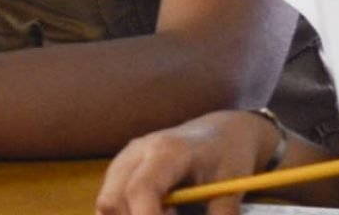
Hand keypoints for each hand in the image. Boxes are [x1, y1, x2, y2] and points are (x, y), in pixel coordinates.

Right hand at [97, 111, 278, 214]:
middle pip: (112, 200)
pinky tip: (157, 214)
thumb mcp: (231, 191)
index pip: (140, 190)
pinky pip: (111, 202)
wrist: (220, 133)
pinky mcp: (122, 169)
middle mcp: (138, 151)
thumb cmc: (227, 158)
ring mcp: (126, 159)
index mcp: (166, 151)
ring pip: (107, 204)